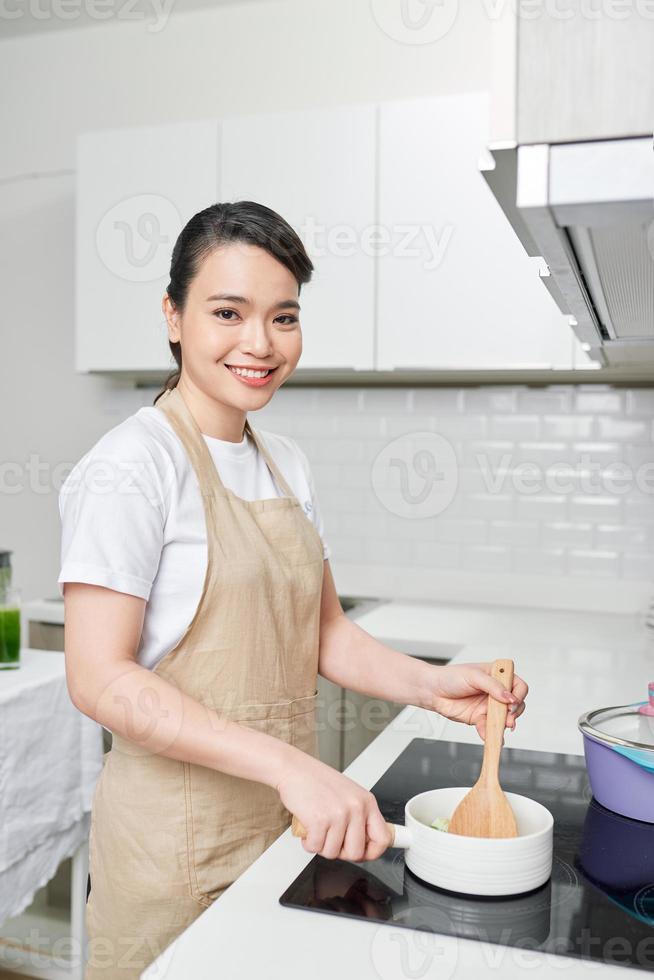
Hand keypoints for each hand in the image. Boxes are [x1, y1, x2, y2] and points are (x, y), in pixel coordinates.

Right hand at [275, 749, 389, 862]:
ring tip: (317, 829)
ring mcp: (338, 815)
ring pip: (333, 853)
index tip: (363, 853)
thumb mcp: (348, 794)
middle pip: (356, 853)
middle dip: (340, 852)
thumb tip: (366, 842)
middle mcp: (356, 808)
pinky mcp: (319, 821)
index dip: (372, 852)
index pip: (382, 838)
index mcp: (366, 801)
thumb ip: (359, 816)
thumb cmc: (317, 780)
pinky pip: (315, 848)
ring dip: (321, 846)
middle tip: (331, 839)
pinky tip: (308, 828)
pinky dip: (308, 843)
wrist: (293, 768)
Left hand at [425, 662, 527, 739]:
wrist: (432, 691)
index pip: (518, 685)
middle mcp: (495, 691)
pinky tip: (487, 735)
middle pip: (516, 704)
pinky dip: (489, 733)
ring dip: (505, 724)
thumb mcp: (473, 676)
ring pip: (505, 718)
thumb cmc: (450, 677)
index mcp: (497, 675)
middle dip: (515, 712)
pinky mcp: (480, 718)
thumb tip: (510, 698)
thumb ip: (493, 686)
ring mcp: (488, 706)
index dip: (518, 695)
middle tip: (509, 718)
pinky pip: (489, 727)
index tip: (512, 702)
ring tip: (502, 727)